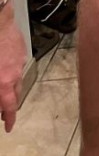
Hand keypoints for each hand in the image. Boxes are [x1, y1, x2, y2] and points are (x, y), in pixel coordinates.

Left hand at [0, 16, 26, 132]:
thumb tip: (0, 97)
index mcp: (3, 82)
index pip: (9, 106)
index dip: (9, 118)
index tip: (8, 127)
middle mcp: (15, 73)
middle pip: (16, 93)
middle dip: (10, 103)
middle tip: (3, 110)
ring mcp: (20, 59)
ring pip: (17, 77)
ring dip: (10, 85)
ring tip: (3, 85)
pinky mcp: (21, 47)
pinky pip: (18, 63)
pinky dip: (11, 68)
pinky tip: (3, 62)